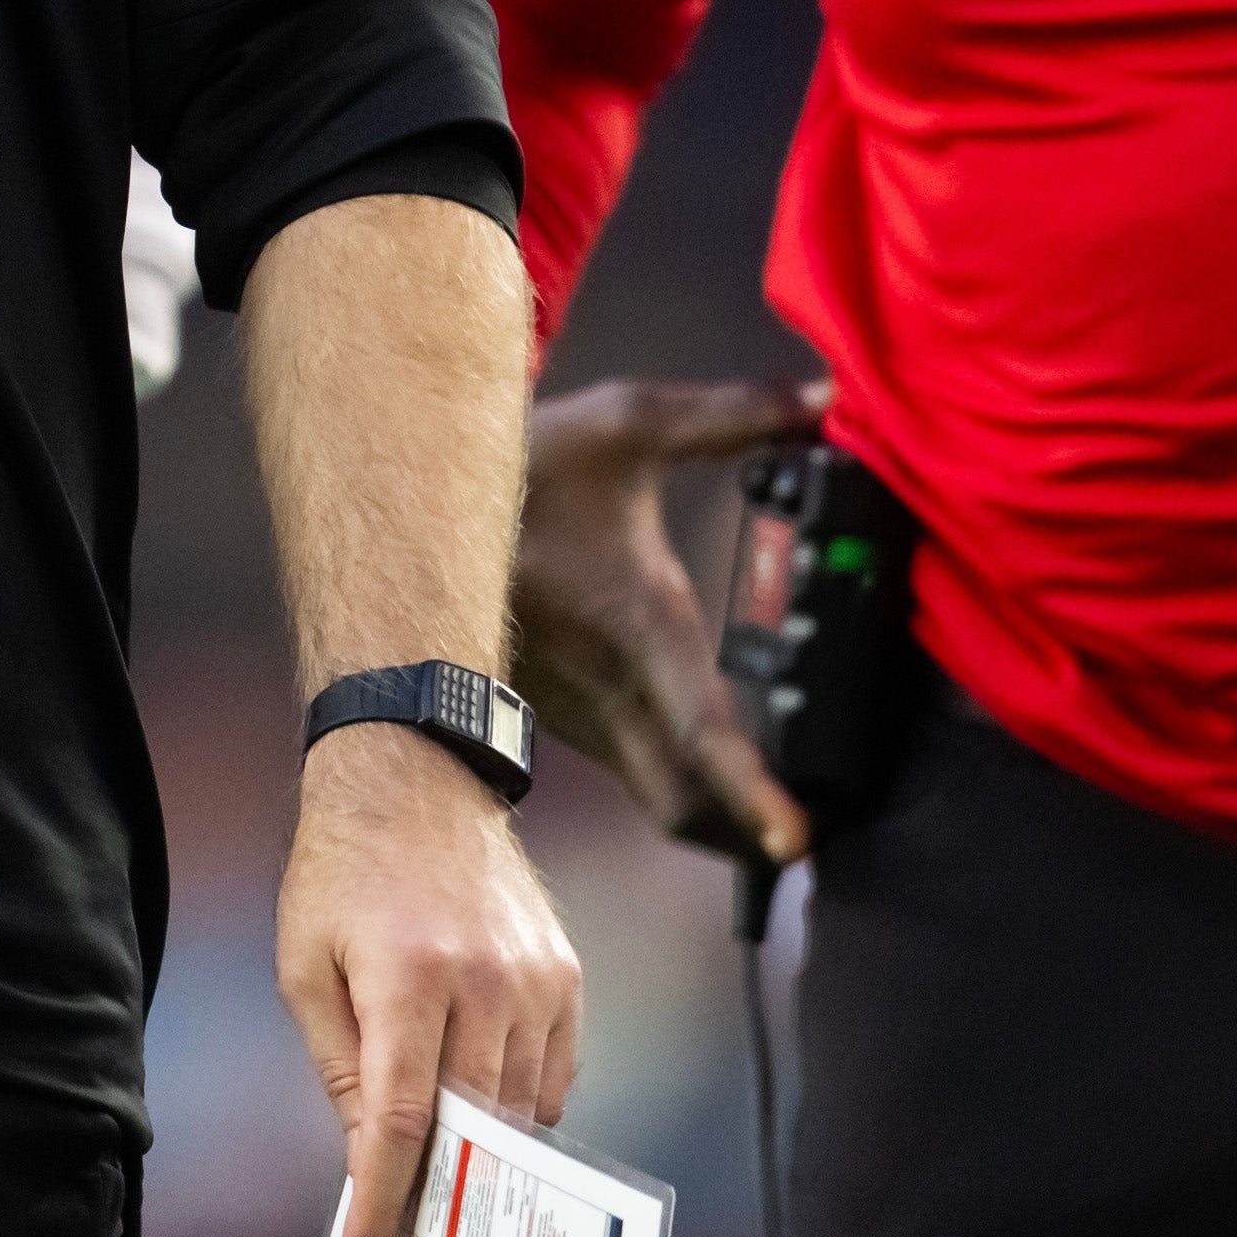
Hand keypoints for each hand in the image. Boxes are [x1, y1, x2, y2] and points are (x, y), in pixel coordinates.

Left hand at [276, 724, 582, 1236]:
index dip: (382, 1201)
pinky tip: (488, 1114)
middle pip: (472, 1126)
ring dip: (485, 1153)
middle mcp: (483, 983)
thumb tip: (367, 1156)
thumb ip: (339, 1066)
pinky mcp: (566, 976)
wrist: (415, 779)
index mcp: (406, 979)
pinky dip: (521, 1108)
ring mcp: (535, 981)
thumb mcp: (305, 965)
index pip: (402, 1122)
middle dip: (441, 1193)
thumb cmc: (341, 873)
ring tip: (450, 1186)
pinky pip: (553, 1075)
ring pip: (519, 1109)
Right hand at [512, 377, 819, 866]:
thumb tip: (824, 398)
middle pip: (684, 804)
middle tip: (813, 835)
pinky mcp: (557, 713)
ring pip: (654, 795)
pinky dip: (675, 783)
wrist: (413, 501)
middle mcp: (606, 685)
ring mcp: (574, 709)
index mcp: (636, 622)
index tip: (796, 838)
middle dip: (748, 835)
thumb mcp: (629, 423)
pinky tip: (706, 757)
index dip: (752, 792)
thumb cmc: (523, 467)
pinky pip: (627, 769)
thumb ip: (735, 415)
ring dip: (712, 815)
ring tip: (776, 809)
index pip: (702, 730)